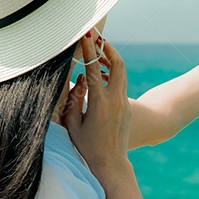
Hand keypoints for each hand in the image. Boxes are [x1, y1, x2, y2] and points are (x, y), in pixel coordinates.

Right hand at [61, 33, 131, 176]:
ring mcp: (123, 103)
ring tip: (99, 54)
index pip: (94, 68)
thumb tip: (80, 79)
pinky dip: (113, 74)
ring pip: (121, 73)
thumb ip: (74, 98)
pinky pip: (120, 84)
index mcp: (99, 102)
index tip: (86, 35)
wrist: (110, 163)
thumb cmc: (86, 145)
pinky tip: (102, 75)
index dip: (89, 49)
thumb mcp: (73, 122)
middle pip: (118, 64)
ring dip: (112, 60)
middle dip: (109, 48)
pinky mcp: (126, 108)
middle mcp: (114, 99)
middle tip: (99, 38)